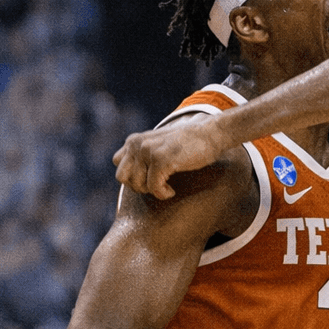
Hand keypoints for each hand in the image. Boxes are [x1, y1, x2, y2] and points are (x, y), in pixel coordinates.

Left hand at [113, 115, 227, 199]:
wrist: (210, 134)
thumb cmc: (189, 144)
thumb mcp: (159, 145)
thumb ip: (143, 155)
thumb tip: (130, 179)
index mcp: (134, 141)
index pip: (118, 164)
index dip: (133, 175)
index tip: (150, 178)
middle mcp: (137, 144)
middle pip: (122, 177)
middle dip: (138, 186)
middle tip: (157, 185)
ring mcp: (148, 151)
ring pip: (137, 185)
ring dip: (152, 191)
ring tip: (166, 187)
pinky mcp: (161, 160)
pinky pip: (153, 187)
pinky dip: (162, 194)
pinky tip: (172, 191)